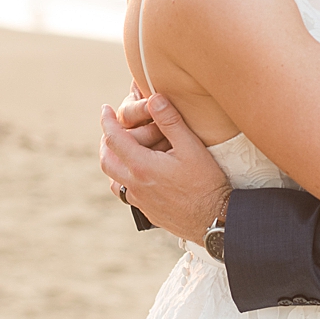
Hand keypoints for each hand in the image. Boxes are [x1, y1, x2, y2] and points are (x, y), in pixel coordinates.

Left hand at [101, 94, 229, 244]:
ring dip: (113, 162)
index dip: (107, 121)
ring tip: (123, 151)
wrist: (215, 219)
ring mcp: (139, 201)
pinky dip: (124, 179)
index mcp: (142, 166)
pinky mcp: (147, 211)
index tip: (105, 109)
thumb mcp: (192, 146)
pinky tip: (140, 174)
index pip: (114, 138)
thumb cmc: (206, 182)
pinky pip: (126, 193)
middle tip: (111, 129)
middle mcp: (135, 185)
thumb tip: (153, 98)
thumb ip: (170, 121)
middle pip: (106, 160)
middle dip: (105, 142)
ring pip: (113, 180)